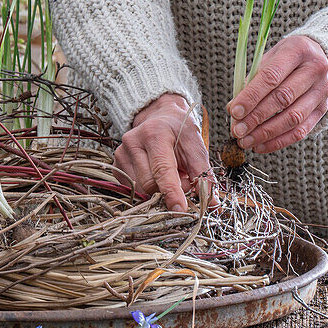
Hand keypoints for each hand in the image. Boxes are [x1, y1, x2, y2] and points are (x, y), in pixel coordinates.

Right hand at [115, 93, 211, 212]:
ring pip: (140, 190)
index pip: (162, 170)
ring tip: (171, 176)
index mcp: (155, 134)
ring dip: (159, 192)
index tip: (180, 210)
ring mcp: (121, 154)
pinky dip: (148, 189)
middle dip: (169, 192)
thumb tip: (211, 203)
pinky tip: (156, 176)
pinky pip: (133, 189)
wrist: (160, 117)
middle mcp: (133, 143)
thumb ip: (204, 174)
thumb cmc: (179, 131)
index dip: (171, 192)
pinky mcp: (116, 165)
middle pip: (150, 184)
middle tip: (184, 182)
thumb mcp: (196, 146)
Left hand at [227, 36, 327, 153]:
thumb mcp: (269, 59)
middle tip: (237, 131)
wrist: (318, 58)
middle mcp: (315, 69)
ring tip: (246, 141)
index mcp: (297, 50)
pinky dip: (279, 141)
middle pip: (282, 99)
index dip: (251, 96)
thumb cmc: (285, 58)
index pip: (271, 77)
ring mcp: (323, 90)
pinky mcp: (324, 108)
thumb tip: (233, 110)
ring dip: (266, 133)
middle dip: (256, 118)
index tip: (234, 112)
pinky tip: (261, 146)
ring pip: (293, 118)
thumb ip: (251, 81)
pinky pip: (301, 130)